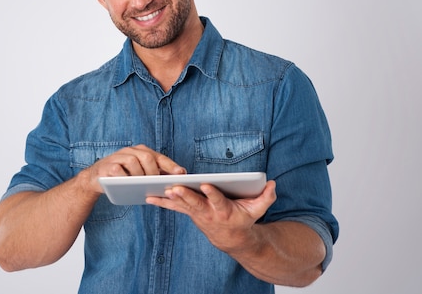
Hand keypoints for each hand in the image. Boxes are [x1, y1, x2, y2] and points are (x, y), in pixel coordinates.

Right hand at [79, 144, 185, 193]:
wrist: (96, 179)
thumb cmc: (123, 177)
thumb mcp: (139, 175)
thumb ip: (154, 175)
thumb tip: (175, 180)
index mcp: (141, 152)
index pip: (159, 157)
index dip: (170, 165)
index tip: (181, 173)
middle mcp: (130, 151)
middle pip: (147, 157)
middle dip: (154, 171)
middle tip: (156, 183)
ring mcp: (118, 157)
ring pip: (133, 161)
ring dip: (139, 175)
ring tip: (142, 185)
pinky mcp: (108, 165)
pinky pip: (118, 169)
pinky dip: (124, 177)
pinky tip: (128, 184)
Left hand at [146, 180, 276, 253]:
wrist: (232, 239)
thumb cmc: (243, 219)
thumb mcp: (258, 210)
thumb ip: (266, 197)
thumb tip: (273, 183)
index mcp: (225, 210)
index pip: (218, 200)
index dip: (212, 193)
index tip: (205, 185)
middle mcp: (209, 213)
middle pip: (195, 203)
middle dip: (185, 196)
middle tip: (174, 188)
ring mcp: (197, 214)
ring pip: (182, 205)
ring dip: (170, 198)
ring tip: (157, 190)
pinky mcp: (189, 213)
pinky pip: (174, 207)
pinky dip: (162, 202)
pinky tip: (149, 197)